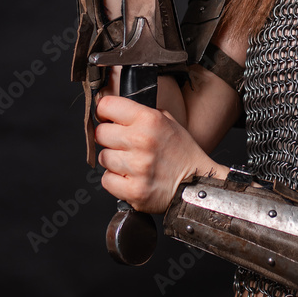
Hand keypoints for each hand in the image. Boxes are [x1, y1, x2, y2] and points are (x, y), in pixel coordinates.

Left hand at [94, 95, 225, 213]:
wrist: (197, 182)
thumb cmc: (181, 152)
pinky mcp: (133, 190)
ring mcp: (137, 167)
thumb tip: (114, 109)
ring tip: (130, 162)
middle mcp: (141, 140)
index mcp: (149, 119)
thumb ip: (142, 113)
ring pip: (103, 157)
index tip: (106, 117)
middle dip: (108, 138)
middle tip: (122, 144)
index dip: (103, 111)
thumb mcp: (168, 121)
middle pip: (100, 133)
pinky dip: (115, 180)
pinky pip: (106, 180)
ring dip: (113, 160)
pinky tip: (129, 177)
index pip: (107, 106)